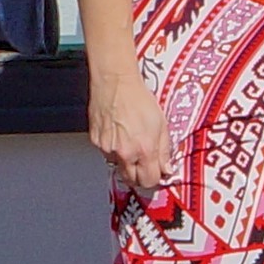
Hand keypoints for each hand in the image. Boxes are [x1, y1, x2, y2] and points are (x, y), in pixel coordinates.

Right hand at [89, 65, 174, 195]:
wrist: (115, 83)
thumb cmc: (139, 98)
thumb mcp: (161, 123)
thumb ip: (165, 150)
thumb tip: (166, 169)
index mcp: (144, 149)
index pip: (149, 181)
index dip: (155, 178)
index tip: (156, 172)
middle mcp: (125, 153)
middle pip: (132, 181)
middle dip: (140, 175)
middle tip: (144, 163)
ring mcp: (108, 149)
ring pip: (118, 166)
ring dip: (125, 160)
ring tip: (130, 139)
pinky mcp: (96, 142)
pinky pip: (107, 154)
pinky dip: (113, 149)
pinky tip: (118, 132)